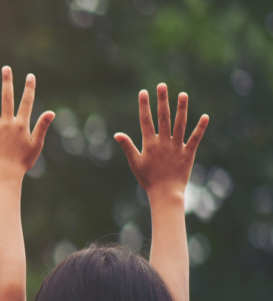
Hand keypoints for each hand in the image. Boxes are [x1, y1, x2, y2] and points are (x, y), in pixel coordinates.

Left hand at [0, 67, 54, 178]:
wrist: (4, 175)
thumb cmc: (22, 162)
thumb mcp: (36, 145)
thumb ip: (42, 127)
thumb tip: (51, 112)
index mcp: (22, 125)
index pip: (27, 102)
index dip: (29, 88)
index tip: (30, 76)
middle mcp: (7, 124)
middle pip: (7, 99)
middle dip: (7, 82)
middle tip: (5, 68)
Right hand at [114, 84, 208, 199]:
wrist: (165, 193)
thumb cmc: (148, 179)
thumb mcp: (135, 163)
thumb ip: (127, 146)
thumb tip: (117, 134)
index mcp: (149, 144)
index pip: (146, 120)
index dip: (144, 106)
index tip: (144, 92)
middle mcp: (163, 142)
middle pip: (163, 117)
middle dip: (162, 100)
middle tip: (162, 85)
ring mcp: (177, 147)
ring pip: (180, 124)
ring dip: (182, 108)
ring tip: (183, 94)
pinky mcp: (189, 153)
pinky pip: (195, 138)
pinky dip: (200, 127)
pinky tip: (205, 116)